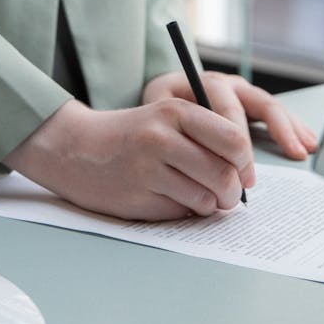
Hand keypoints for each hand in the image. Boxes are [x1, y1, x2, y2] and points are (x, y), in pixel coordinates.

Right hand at [3, 97, 255, 221]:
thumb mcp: (167, 118)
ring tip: (196, 195)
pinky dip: (184, 210)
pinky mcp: (138, 196)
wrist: (76, 148)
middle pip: (224, 175)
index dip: (246, 163)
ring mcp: (148, 169)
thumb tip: (247, 174)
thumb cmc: (132, 135)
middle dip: (233, 193)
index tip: (243, 172)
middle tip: (227, 195)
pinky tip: (168, 197)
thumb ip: (205, 137)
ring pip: (206, 198)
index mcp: (175, 111)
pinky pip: (181, 212)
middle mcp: (161, 137)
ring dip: (209, 204)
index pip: (234, 140)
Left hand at [142, 71, 317, 160]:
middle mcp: (230, 85)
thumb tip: (194, 155)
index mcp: (208, 84)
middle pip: (260, 103)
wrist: (161, 98)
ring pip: (273, 107)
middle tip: (289, 158)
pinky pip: (277, 114)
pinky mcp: (253, 105)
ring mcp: (244, 93)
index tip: (244, 168)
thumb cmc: (159, 110)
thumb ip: (175, 127)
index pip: (230, 110)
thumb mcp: (159, 112)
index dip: (239, 140)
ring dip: (291, 128)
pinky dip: (294, 128)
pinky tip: (306, 143)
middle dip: (276, 132)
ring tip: (304, 149)